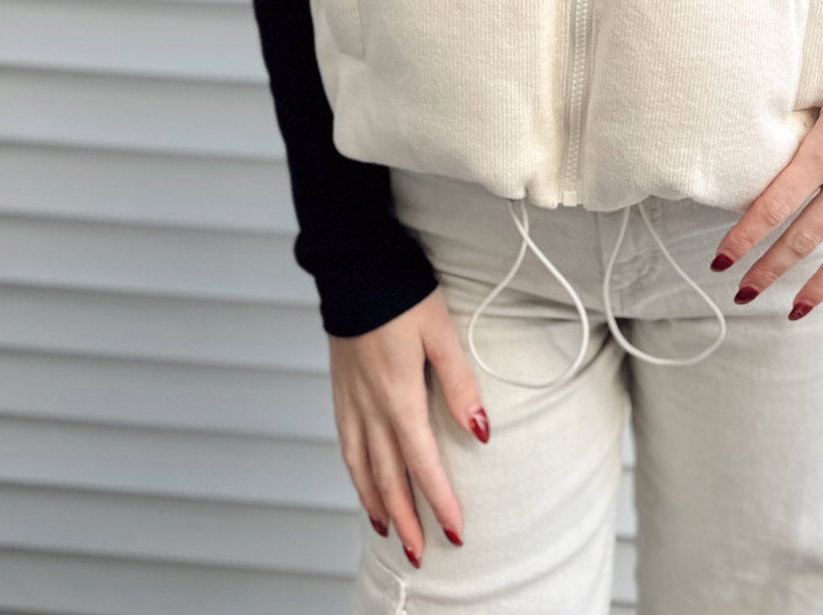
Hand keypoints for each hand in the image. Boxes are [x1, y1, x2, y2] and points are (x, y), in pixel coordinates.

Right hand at [329, 286, 489, 561]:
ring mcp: (351, 401)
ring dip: (378, 504)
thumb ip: (460, 385)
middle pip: (388, 478)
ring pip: (362, 468)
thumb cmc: (404, 294)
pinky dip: (355, 474)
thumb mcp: (442, 333)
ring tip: (391, 533)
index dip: (440, 501)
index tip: (456, 531)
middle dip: (408, 520)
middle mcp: (371, 407)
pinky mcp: (341, 390)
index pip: (422, 463)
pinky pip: (346, 446)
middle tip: (421, 555)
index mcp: (399, 396)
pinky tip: (363, 483)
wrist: (354, 267)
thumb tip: (481, 432)